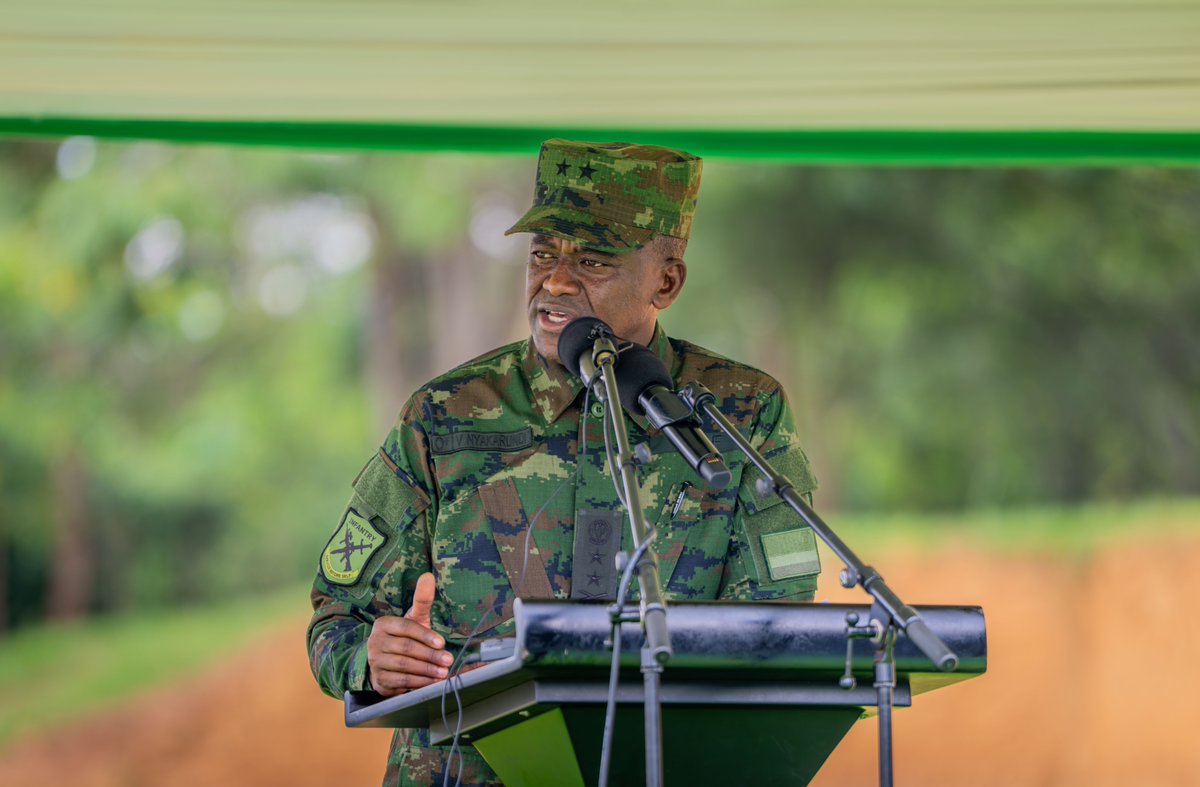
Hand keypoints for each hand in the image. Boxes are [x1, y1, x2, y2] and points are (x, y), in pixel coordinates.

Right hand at [366, 572, 453, 695]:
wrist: (386, 662)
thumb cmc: (404, 637)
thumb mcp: (413, 619)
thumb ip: (422, 600)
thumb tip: (428, 576)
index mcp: (383, 624)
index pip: (406, 628)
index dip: (425, 635)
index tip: (442, 643)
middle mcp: (375, 642)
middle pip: (407, 648)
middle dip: (430, 655)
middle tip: (448, 661)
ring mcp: (375, 662)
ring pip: (404, 666)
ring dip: (426, 670)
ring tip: (443, 672)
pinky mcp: (379, 679)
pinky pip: (400, 681)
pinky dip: (418, 682)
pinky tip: (431, 682)